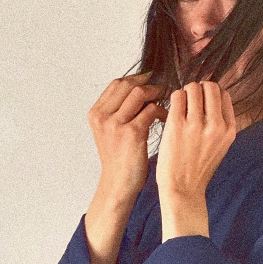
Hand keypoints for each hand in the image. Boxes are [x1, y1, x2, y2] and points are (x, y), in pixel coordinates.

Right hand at [87, 72, 168, 201]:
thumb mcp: (109, 132)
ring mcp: (115, 124)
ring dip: (157, 94)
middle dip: (148, 84)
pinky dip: (162, 110)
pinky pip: (151, 110)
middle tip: (163, 88)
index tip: (151, 81)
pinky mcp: (132, 133)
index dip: (136, 78)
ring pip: (140, 93)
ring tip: (166, 101)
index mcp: (96, 113)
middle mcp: (102, 116)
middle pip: (127, 84)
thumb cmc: (118, 159)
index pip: (116, 83)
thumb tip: (140, 89)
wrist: (118, 185)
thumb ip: (118, 111)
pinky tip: (166, 117)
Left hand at [156, 81, 237, 200]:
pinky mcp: (177, 125)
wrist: (183, 190)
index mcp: (229, 129)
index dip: (211, 93)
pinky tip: (171, 111)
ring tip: (180, 106)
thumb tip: (212, 96)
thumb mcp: (220, 145)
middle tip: (189, 100)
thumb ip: (220, 123)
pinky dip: (173, 99)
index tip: (202, 100)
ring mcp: (196, 124)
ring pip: (192, 88)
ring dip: (184, 93)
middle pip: (210, 87)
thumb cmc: (198, 168)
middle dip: (198, 89)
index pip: (224, 94)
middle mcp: (216, 125)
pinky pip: (176, 96)